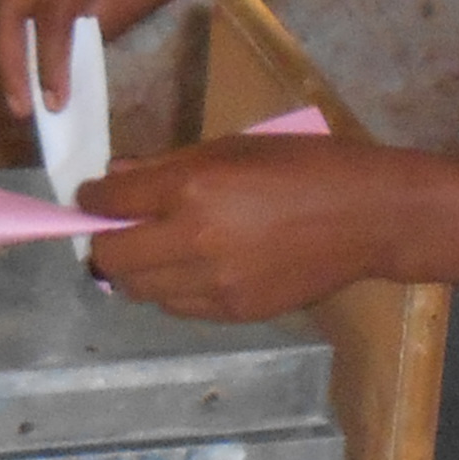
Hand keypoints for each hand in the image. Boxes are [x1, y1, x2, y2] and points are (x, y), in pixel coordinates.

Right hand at [0, 0, 230, 118]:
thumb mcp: (134, 1)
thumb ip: (90, 33)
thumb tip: (52, 73)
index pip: (50, 10)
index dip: (47, 61)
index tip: (51, 102)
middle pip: (6, 1)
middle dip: (9, 57)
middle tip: (20, 104)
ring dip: (5, 42)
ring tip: (21, 86)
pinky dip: (13, 23)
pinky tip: (25, 54)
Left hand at [81, 137, 425, 322]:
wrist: (366, 217)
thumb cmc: (302, 165)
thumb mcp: (231, 148)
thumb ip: (167, 166)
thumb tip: (117, 176)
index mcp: (192, 189)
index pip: (110, 200)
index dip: (92, 198)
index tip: (94, 197)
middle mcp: (194, 241)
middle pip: (111, 256)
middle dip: (104, 240)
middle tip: (118, 228)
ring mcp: (213, 284)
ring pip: (138, 290)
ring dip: (135, 269)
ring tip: (155, 250)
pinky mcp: (233, 311)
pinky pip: (176, 306)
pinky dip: (170, 288)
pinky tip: (192, 268)